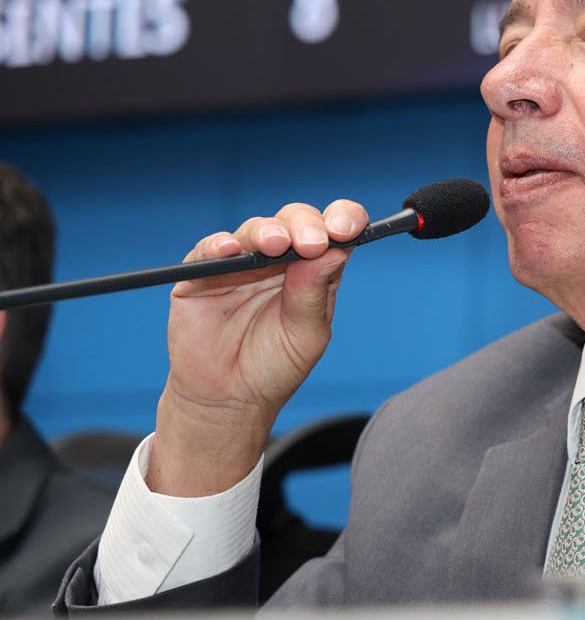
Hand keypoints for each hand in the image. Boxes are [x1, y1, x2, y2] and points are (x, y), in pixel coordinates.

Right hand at [147, 199, 368, 496]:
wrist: (229, 399)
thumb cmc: (274, 366)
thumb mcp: (306, 334)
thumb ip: (314, 294)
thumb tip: (335, 251)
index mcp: (315, 270)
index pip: (334, 232)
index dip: (343, 220)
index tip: (347, 227)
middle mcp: (280, 260)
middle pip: (296, 222)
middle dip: (306, 225)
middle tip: (311, 242)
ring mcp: (241, 263)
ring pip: (256, 230)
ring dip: (267, 231)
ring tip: (275, 243)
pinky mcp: (203, 273)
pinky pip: (210, 248)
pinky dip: (220, 244)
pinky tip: (230, 249)